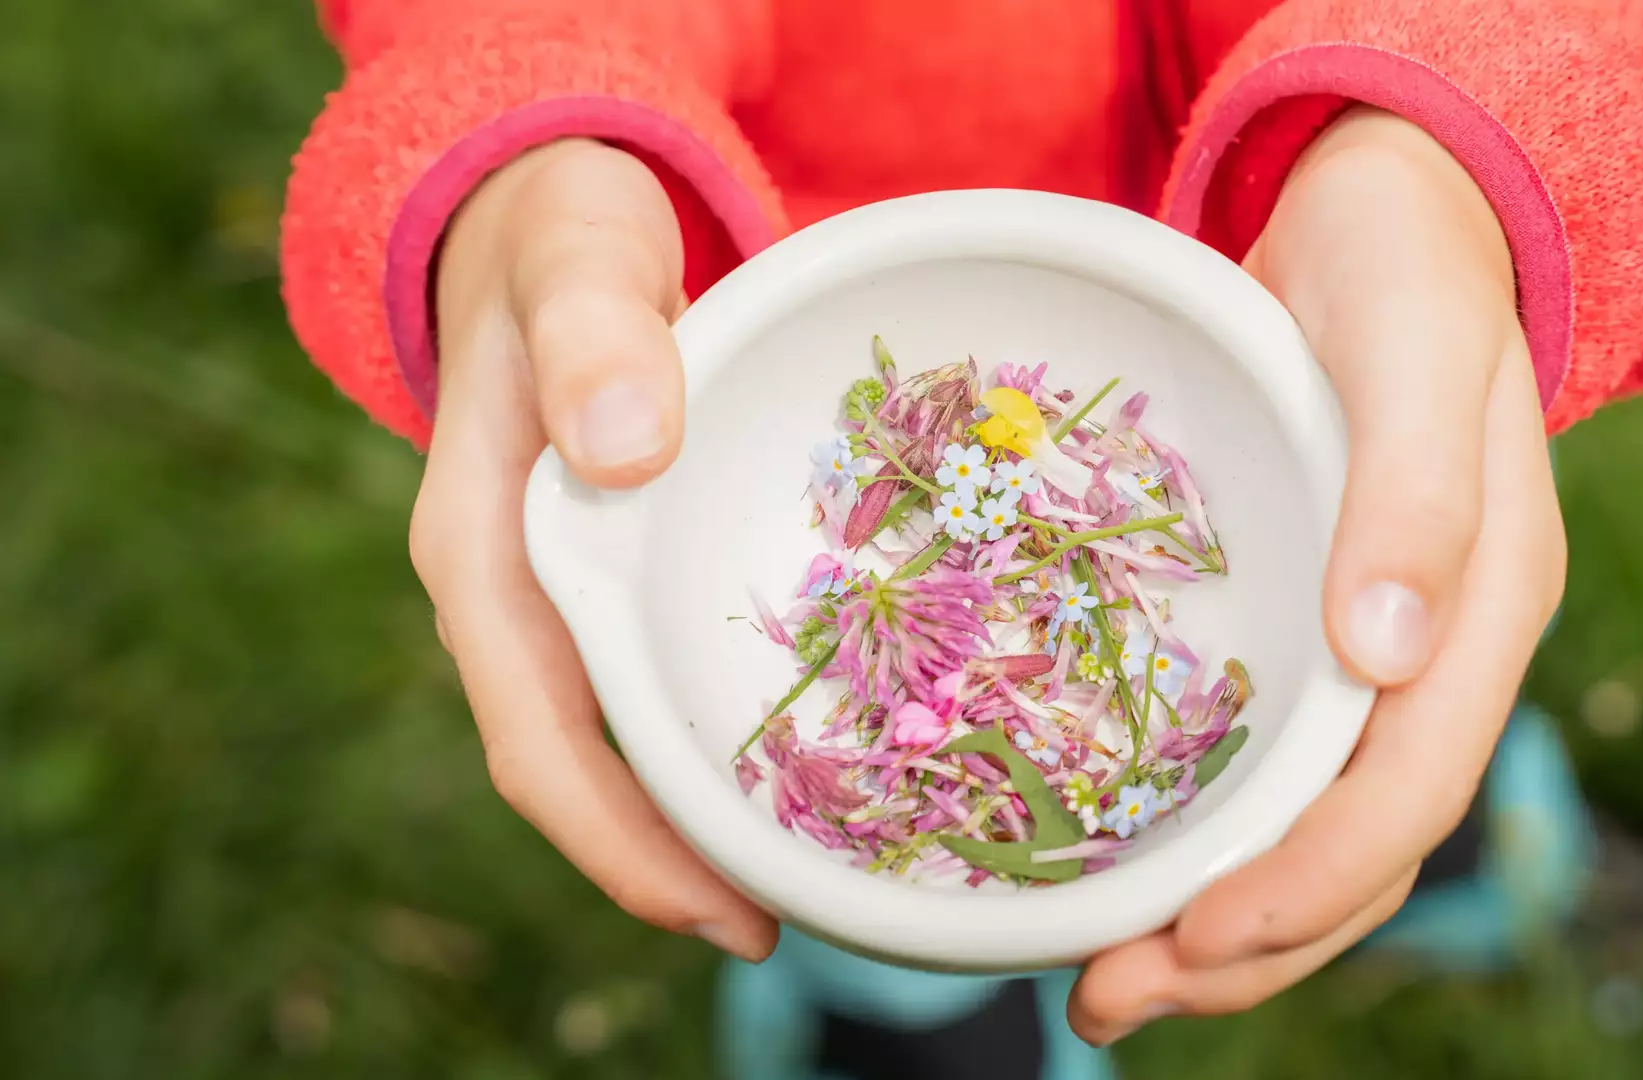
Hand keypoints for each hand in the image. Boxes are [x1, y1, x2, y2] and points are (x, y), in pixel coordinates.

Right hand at [409, 138, 776, 960]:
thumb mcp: (574, 255)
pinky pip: (646, 678)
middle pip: (578, 768)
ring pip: (613, 735)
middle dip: (668, 862)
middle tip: (785, 921)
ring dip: (692, 813)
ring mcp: (556, 586)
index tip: (721, 912)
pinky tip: (786, 754)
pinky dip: (706, 733)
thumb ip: (594, 335)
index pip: (539, 739)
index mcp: (481, 550)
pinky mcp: (606, 567)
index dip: (622, 843)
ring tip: (800, 873)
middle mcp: (509, 592)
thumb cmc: (556, 232)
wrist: (536, 213)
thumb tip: (624, 453)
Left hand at [1069, 108, 1566, 1042]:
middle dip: (1242, 948)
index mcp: (1482, 613)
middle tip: (1106, 999)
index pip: (1408, 795)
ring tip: (1098, 980)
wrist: (1386, 219)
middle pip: (1355, 851)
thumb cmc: (1403, 267)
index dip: (1307, 886)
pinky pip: (1261, 767)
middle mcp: (1431, 658)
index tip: (1195, 940)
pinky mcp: (1304, 635)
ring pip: (1307, 830)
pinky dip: (1196, 834)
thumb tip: (1386, 653)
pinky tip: (1112, 861)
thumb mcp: (1414, 350)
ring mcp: (1370, 655)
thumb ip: (1413, 495)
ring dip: (1213, 924)